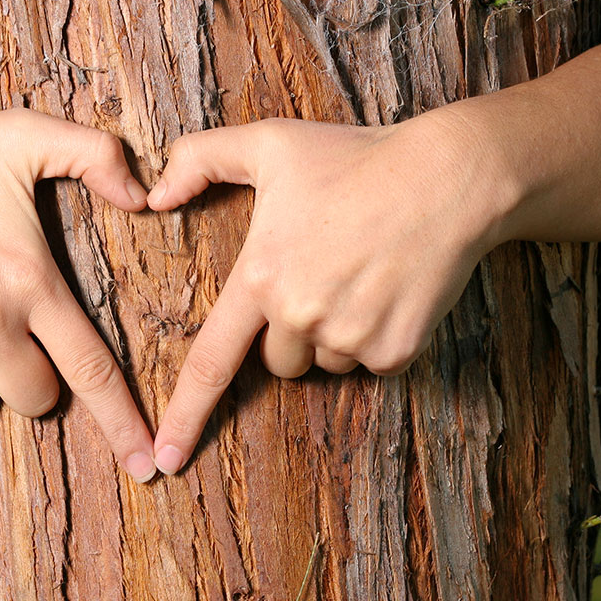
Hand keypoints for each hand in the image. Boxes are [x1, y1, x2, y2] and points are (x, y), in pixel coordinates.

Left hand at [145, 113, 512, 473]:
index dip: (186, 414)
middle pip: (277, 361)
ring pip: (326, 363)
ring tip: (361, 273)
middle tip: (323, 274)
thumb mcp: (270, 143)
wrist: (447, 178)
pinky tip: (391, 287)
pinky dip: (378, 337)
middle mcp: (300, 314)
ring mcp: (350, 337)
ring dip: (336, 334)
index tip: (167, 457)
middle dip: (291, 333)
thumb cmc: (356, 157)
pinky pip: (371, 365)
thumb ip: (200, 159)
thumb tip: (153, 195)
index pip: (211, 362)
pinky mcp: (395, 351)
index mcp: (261, 277)